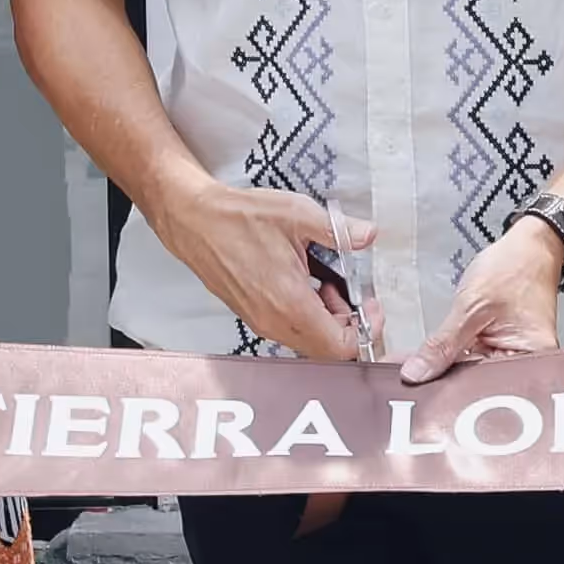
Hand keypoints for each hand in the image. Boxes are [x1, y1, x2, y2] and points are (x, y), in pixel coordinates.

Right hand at [150, 177, 371, 362]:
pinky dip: (307, 314)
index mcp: (290, 303)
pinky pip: (290, 330)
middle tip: (347, 289)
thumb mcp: (298, 214)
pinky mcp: (252, 316)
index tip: (370, 305)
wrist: (193, 221)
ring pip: (308, 341)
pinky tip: (303, 282)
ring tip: (323, 281)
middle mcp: (274, 321)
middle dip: (347, 322)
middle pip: (327, 349)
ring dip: (326, 318)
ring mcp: (260, 321)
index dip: (365, 329)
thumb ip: (339, 230)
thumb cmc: (236, 218)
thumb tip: (366, 235)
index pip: (341, 347)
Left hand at [401, 217, 563, 382]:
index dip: (449, 389)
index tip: (418, 386)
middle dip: (446, 381)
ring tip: (421, 363)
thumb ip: (443, 343)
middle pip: (480, 386)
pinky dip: (456, 357)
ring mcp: (514, 357)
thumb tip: (418, 373)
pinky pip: (476, 361)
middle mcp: (528, 364)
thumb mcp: (471, 306)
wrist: (529, 246)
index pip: (484, 387)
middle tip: (413, 376)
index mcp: (531, 358)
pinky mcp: (503, 349)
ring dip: (449, 368)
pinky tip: (436, 355)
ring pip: (474, 374)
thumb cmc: (515, 268)